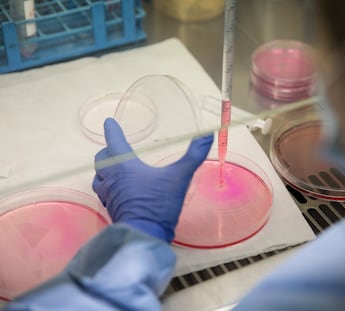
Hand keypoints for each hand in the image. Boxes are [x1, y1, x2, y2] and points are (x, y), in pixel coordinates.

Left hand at [93, 118, 212, 242]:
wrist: (145, 236)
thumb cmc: (159, 204)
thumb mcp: (179, 177)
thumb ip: (193, 155)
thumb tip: (207, 135)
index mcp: (124, 166)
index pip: (114, 141)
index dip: (112, 130)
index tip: (109, 122)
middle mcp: (112, 178)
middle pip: (101, 160)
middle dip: (107, 151)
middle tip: (116, 148)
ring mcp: (109, 195)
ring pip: (99, 178)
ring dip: (104, 170)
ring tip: (114, 169)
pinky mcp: (111, 209)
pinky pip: (104, 193)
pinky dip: (108, 186)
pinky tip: (119, 190)